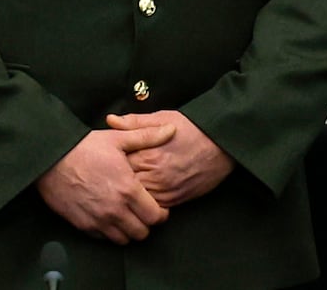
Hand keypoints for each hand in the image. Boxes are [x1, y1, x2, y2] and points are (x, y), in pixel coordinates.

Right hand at [36, 126, 173, 243]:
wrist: (50, 159)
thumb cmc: (85, 148)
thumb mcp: (119, 138)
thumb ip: (148, 136)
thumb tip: (171, 131)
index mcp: (128, 190)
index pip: (155, 216)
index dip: (161, 214)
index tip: (159, 207)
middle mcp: (115, 209)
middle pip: (142, 232)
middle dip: (147, 224)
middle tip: (144, 213)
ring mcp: (97, 220)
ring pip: (123, 240)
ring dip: (129, 231)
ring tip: (129, 217)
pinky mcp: (82, 225)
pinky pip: (103, 239)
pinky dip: (110, 233)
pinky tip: (110, 218)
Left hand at [106, 111, 234, 207]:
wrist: (224, 144)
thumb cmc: (195, 128)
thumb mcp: (165, 118)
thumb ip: (136, 122)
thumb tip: (110, 120)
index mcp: (149, 154)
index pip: (118, 166)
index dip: (108, 166)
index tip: (102, 163)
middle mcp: (156, 175)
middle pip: (125, 186)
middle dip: (115, 184)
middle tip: (105, 182)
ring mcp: (166, 190)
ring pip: (137, 201)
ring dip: (127, 198)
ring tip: (116, 194)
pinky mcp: (176, 199)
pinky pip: (153, 208)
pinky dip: (143, 205)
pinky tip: (137, 201)